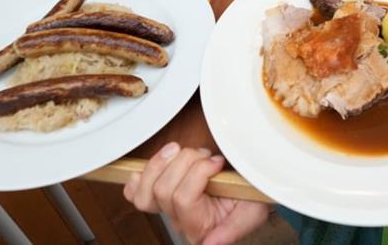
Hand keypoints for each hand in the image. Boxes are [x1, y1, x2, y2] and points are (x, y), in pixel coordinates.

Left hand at [123, 142, 269, 244]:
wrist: (248, 187)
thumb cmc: (251, 198)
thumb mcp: (252, 212)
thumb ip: (233, 229)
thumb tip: (210, 244)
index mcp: (200, 228)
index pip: (183, 199)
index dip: (199, 172)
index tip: (218, 161)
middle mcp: (181, 220)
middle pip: (163, 190)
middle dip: (185, 162)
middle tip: (204, 155)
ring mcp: (167, 209)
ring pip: (147, 190)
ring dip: (163, 162)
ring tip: (182, 152)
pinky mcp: (160, 194)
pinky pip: (135, 193)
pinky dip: (140, 177)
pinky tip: (152, 167)